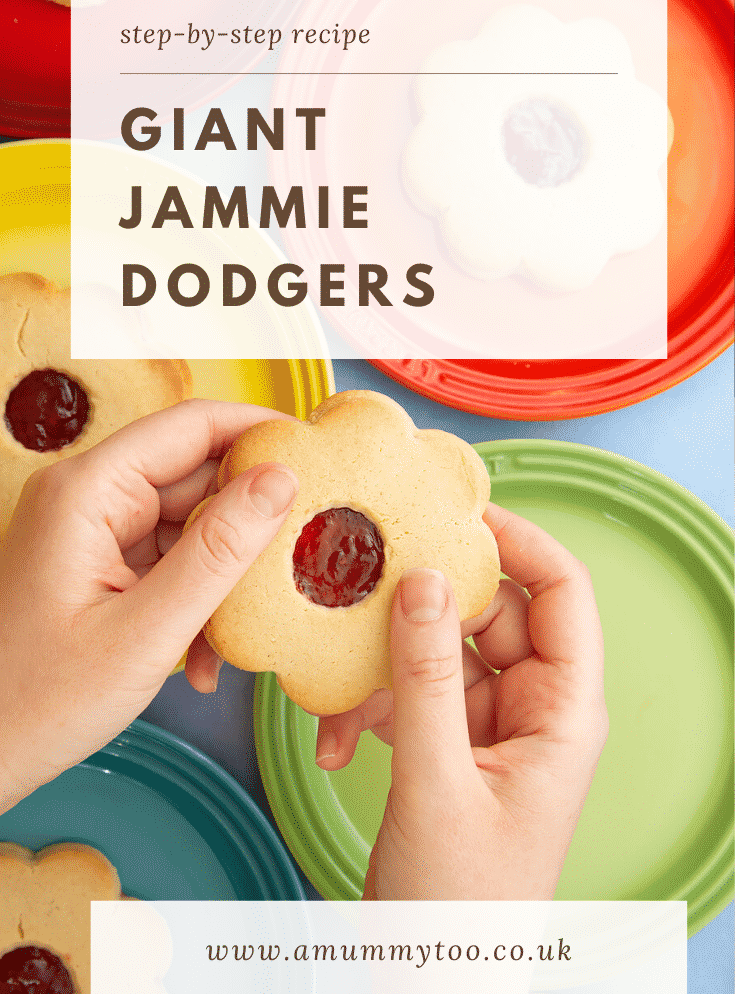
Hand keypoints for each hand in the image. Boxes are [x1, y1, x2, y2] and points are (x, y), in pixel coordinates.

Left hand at [0, 400, 297, 813]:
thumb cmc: (38, 702)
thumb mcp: (146, 631)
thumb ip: (219, 552)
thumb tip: (280, 480)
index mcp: (88, 491)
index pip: (191, 426)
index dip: (259, 429)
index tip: (318, 450)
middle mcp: (89, 496)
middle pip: (196, 475)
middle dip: (249, 519)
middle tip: (303, 554)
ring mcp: (94, 529)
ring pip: (191, 521)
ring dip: (224, 572)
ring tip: (239, 629)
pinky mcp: (101, 561)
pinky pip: (171, 557)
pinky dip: (198, 596)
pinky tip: (203, 652)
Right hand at [315, 503, 607, 899]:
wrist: (430, 975)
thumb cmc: (461, 904)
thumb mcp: (438, 781)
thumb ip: (426, 677)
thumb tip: (426, 582)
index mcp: (562, 712)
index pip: (561, 593)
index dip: (519, 542)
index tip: (458, 511)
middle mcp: (531, 707)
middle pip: (488, 613)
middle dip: (424, 601)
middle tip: (366, 579)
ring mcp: (486, 724)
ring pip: (437, 649)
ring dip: (382, 663)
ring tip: (336, 688)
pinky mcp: (446, 743)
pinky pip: (408, 691)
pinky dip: (368, 707)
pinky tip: (334, 740)